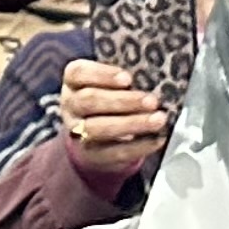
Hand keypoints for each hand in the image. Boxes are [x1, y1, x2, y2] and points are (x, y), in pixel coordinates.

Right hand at [56, 67, 173, 181]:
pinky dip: (139, 145)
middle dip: (122, 101)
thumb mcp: (110, 85)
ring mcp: (77, 131)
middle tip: (151, 101)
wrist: (96, 139)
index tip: (128, 78)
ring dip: (131, 123)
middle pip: (88, 100)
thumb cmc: (110, 101)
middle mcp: (71, 105)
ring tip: (158, 119)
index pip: (78, 73)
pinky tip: (157, 139)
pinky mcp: (92, 154)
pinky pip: (114, 151)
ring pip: (97, 128)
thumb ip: (125, 81)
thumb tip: (154, 80)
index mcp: (74, 82)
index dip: (102, 75)